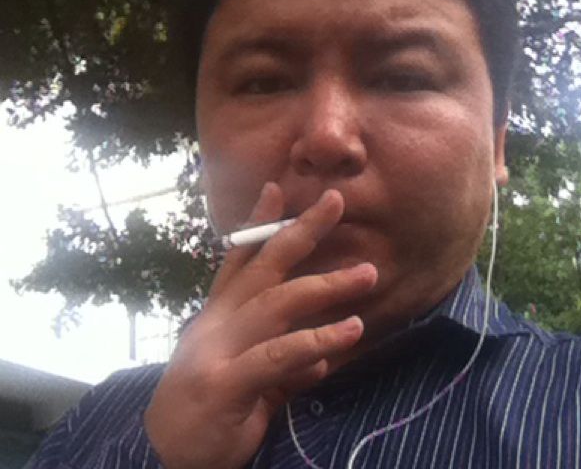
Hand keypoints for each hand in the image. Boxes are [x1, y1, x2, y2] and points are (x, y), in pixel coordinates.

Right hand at [144, 183, 377, 468]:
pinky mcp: (226, 383)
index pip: (240, 257)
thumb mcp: (247, 378)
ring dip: (326, 285)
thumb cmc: (208, 409)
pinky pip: (279, 354)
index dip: (258, 222)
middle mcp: (217, 322)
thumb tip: (321, 361)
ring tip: (368, 275)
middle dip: (302, 230)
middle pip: (264, 266)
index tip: (278, 187)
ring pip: (278, 303)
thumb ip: (282, 363)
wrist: (162, 456)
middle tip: (337, 201)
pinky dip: (317, 341)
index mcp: (220, 314)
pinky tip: (351, 330)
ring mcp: (219, 349)